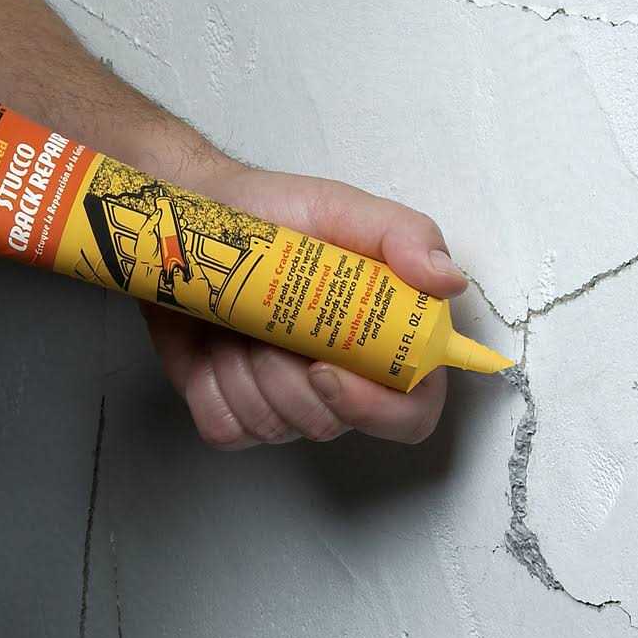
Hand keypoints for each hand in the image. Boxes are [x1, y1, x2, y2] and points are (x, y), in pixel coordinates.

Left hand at [141, 165, 467, 447]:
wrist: (189, 220)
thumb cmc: (271, 214)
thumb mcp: (340, 208)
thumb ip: (403, 235)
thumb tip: (449, 282)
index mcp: (380, 342)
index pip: (411, 412)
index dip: (375, 410)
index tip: (324, 370)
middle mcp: (338, 381)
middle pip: (329, 424)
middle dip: (287, 377)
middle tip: (262, 326)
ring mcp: (281, 400)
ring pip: (273, 427)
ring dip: (245, 373)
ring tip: (235, 323)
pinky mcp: (230, 408)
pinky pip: (227, 428)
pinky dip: (211, 389)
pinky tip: (209, 349)